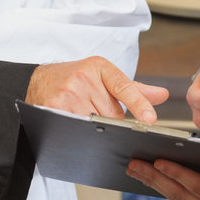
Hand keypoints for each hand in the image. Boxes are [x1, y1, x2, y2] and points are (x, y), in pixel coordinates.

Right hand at [26, 56, 168, 123]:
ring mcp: (68, 93)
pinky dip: (80, 132)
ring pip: (97, 126)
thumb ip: (134, 89)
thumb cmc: (74, 79)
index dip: (139, 103)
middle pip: (112, 115)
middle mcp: (83, 77)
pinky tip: (74, 125)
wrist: (38, 81)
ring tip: (82, 114)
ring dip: (95, 129)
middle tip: (95, 110)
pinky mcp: (54, 108)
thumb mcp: (103, 76)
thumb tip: (162, 95)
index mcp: (98, 66)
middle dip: (110, 120)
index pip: (124, 86)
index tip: (150, 119)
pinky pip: (78, 129)